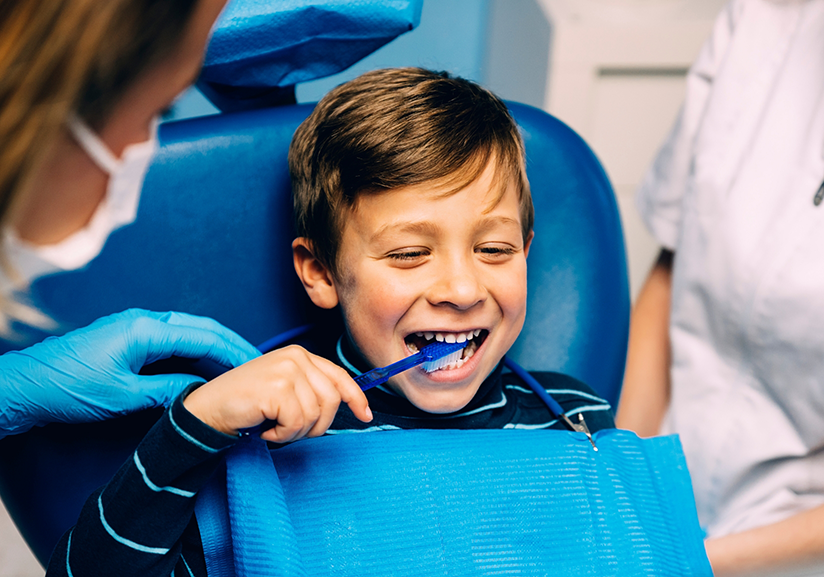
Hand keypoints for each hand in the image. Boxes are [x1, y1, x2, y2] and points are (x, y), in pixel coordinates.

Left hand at [0, 309, 259, 436]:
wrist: (25, 386)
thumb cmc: (67, 388)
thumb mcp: (123, 396)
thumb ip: (168, 391)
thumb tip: (202, 394)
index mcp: (145, 329)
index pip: (203, 337)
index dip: (234, 352)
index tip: (257, 366)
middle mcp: (144, 321)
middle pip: (202, 328)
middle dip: (232, 344)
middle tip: (258, 364)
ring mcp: (136, 327)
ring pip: (189, 331)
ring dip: (215, 347)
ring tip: (239, 366)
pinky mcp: (130, 338)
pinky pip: (173, 339)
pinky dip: (196, 351)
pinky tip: (205, 367)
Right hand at [183, 345, 372, 442]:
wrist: (208, 409)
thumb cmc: (247, 404)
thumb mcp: (285, 389)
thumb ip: (311, 390)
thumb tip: (349, 404)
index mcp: (301, 355)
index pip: (339, 376)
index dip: (356, 397)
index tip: (365, 415)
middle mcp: (296, 357)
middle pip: (332, 401)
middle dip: (315, 425)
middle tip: (289, 429)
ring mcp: (287, 370)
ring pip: (315, 415)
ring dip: (294, 432)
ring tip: (273, 426)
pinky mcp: (277, 388)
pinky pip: (297, 424)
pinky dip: (281, 434)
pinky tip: (265, 428)